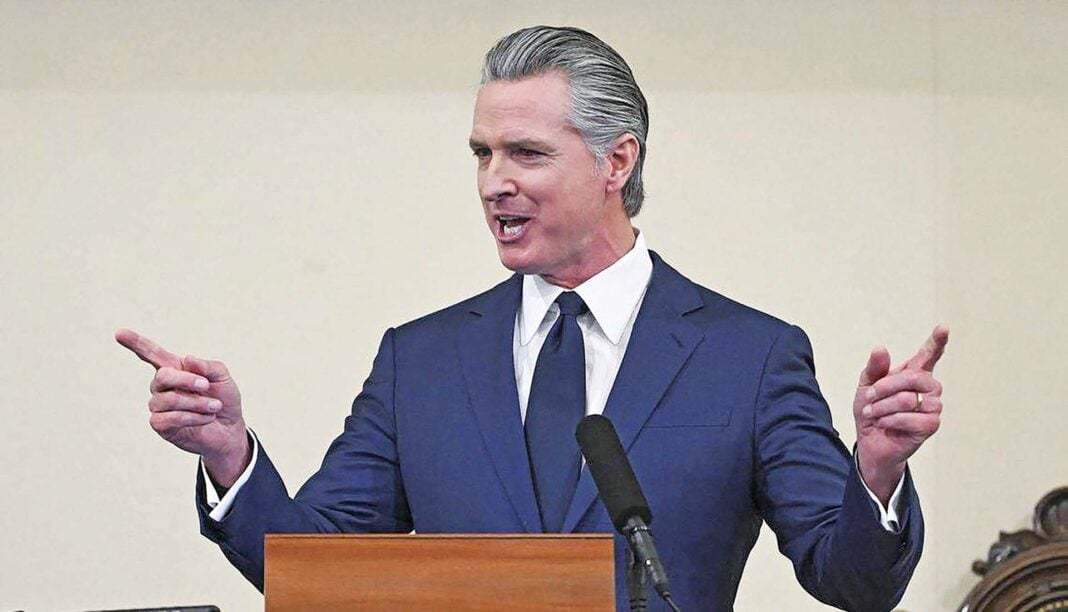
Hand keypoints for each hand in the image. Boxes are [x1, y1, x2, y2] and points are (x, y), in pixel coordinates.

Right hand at [115, 329, 249, 485]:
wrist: (229, 429)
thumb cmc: (223, 399)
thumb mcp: (223, 378)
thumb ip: (209, 366)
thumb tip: (188, 359)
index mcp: (175, 368)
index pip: (151, 353)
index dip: (135, 343)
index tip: (119, 333)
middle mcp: (162, 386)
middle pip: (163, 376)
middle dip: (187, 380)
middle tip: (206, 386)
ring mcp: (159, 405)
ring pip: (168, 400)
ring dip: (197, 403)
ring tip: (215, 406)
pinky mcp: (160, 425)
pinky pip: (169, 419)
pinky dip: (192, 417)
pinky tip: (205, 418)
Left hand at [854, 325, 948, 503]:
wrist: (870, 442)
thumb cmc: (872, 411)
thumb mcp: (866, 387)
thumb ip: (874, 369)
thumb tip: (880, 348)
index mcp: (914, 374)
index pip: (929, 355)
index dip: (937, 342)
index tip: (944, 328)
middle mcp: (929, 388)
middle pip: (912, 377)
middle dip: (885, 387)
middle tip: (869, 397)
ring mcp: (933, 407)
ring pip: (907, 399)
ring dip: (883, 407)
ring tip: (874, 413)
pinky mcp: (931, 425)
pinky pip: (909, 417)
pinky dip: (889, 421)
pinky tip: (884, 424)